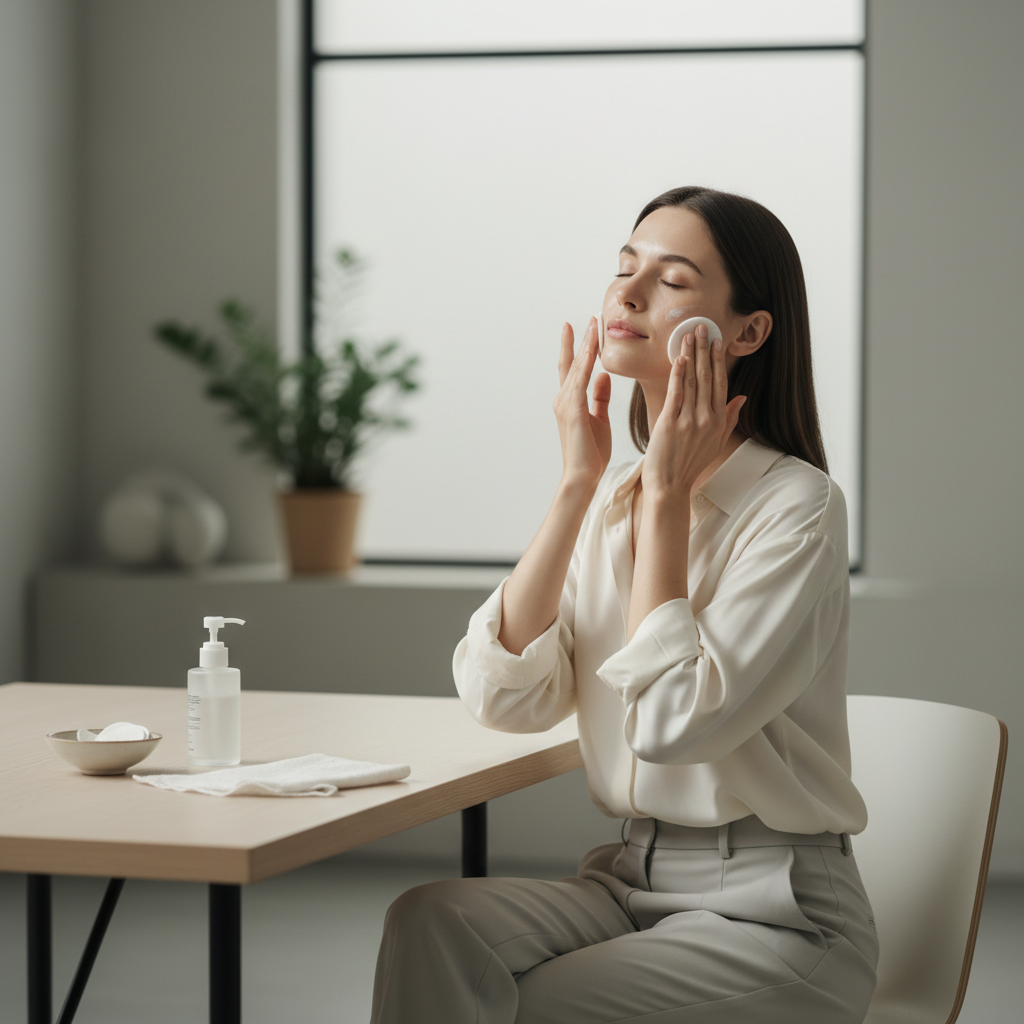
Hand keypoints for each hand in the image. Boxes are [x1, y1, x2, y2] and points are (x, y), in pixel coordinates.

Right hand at [553, 318, 611, 487]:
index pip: (574, 369)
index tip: (584, 329)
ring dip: (585, 344)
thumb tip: (604, 376)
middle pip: (571, 362)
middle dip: (580, 339)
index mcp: (571, 402)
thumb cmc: (590, 453)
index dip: (578, 348)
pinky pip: (581, 378)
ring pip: (576, 366)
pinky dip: (586, 361)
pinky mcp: (573, 409)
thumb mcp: (599, 419)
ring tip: (592, 325)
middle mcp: (564, 399)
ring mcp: (566, 403)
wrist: (582, 476)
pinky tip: (592, 347)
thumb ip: (600, 397)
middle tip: (588, 318)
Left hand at [643, 324, 745, 500]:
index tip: (716, 341)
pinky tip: (679, 357)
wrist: (669, 486)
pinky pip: (676, 393)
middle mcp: (707, 419)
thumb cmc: (689, 465)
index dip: (718, 361)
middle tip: (703, 327)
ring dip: (691, 355)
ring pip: (692, 381)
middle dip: (705, 350)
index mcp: (718, 422)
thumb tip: (742, 397)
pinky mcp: (671, 423)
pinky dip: (678, 374)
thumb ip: (729, 418)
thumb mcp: (715, 443)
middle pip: (707, 377)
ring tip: (689, 334)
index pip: (720, 384)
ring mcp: (690, 421)